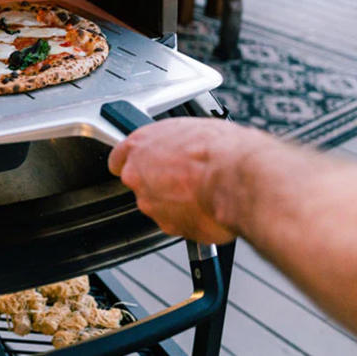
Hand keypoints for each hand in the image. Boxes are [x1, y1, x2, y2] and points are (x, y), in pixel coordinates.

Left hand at [108, 118, 266, 243]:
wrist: (238, 180)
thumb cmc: (221, 150)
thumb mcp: (195, 128)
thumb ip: (176, 141)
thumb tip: (183, 144)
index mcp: (139, 147)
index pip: (118, 158)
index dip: (134, 162)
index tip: (142, 163)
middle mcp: (139, 178)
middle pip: (142, 184)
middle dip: (161, 182)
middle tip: (187, 176)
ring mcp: (152, 205)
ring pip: (160, 205)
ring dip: (177, 201)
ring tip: (203, 191)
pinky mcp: (170, 227)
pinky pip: (178, 222)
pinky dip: (191, 217)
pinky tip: (208, 206)